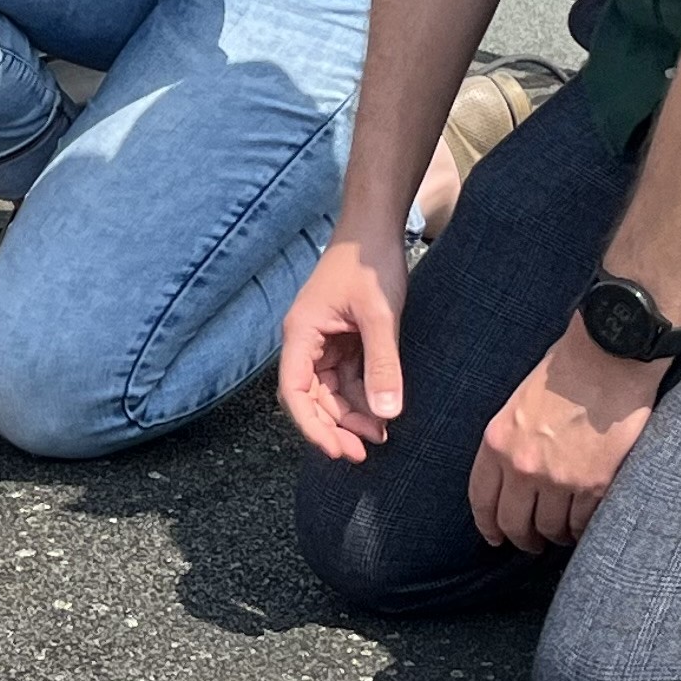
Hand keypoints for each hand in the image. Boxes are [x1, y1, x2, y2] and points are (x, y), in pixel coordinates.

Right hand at [277, 235, 409, 462]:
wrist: (375, 228)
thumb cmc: (370, 263)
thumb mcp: (380, 315)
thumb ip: (383, 365)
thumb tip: (386, 415)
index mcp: (301, 334)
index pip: (295, 392)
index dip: (312, 426)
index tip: (337, 450)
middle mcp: (305, 341)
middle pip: (310, 397)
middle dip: (334, 426)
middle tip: (363, 453)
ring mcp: (323, 341)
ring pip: (329, 392)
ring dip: (350, 415)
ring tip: (380, 436)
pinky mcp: (341, 339)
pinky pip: (345, 378)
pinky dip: (361, 397)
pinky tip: (382, 412)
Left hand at [468, 324, 665, 551]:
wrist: (607, 356)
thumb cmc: (565, 370)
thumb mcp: (518, 404)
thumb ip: (511, 441)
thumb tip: (512, 476)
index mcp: (497, 442)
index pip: (482, 499)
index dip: (487, 525)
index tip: (494, 537)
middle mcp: (522, 466)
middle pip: (514, 523)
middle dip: (522, 540)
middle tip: (531, 544)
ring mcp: (559, 479)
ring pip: (551, 529)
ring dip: (556, 536)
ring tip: (562, 533)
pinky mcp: (595, 485)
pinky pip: (583, 523)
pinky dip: (583, 528)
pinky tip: (584, 524)